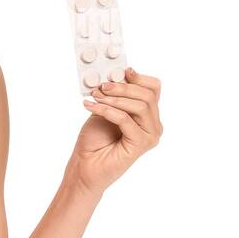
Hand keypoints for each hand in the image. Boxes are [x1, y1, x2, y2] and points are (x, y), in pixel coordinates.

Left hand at [71, 66, 162, 194]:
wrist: (85, 166)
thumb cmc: (94, 141)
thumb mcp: (105, 109)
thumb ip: (115, 95)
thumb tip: (116, 75)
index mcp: (148, 115)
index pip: (154, 89)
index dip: (139, 78)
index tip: (121, 71)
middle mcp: (154, 125)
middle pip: (147, 95)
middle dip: (122, 87)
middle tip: (101, 86)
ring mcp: (150, 135)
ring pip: (139, 106)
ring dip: (114, 98)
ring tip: (95, 97)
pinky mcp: (141, 144)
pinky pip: (126, 119)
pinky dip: (107, 110)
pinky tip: (91, 107)